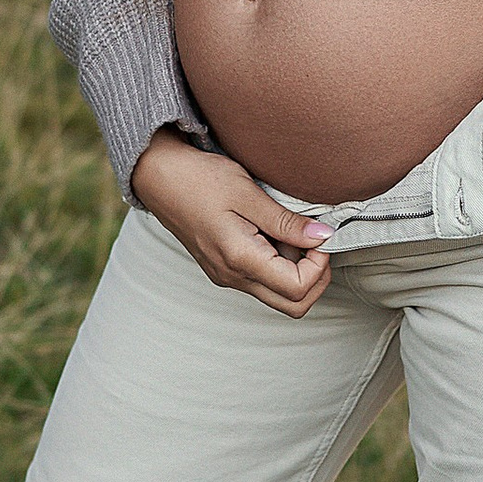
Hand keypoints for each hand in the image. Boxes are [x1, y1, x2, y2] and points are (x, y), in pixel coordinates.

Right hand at [130, 133, 333, 314]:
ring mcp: (227, 276)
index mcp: (239, 259)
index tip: (319, 234)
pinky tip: (273, 233)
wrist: (159, 177)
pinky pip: (262, 280)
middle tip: (316, 242)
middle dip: (316, 277)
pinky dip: (278, 263)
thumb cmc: (199, 179)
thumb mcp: (248, 194)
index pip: (297, 288)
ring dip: (296, 269)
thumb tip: (323, 237)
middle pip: (292, 305)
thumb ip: (286, 221)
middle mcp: (232, 277)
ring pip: (278, 294)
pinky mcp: (224, 269)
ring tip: (290, 231)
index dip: (319, 264)